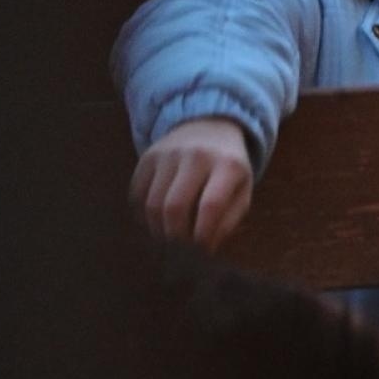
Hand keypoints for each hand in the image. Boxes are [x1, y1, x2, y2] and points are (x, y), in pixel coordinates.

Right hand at [129, 118, 253, 248]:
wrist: (209, 129)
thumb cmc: (229, 169)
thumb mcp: (242, 191)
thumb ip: (228, 221)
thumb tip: (206, 248)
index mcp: (228, 165)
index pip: (210, 206)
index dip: (203, 234)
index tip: (202, 249)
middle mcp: (196, 156)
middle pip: (174, 207)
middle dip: (176, 236)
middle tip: (182, 248)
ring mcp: (168, 154)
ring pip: (152, 204)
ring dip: (158, 229)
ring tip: (170, 236)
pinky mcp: (147, 156)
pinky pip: (137, 195)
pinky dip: (144, 215)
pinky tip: (157, 220)